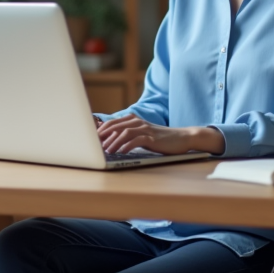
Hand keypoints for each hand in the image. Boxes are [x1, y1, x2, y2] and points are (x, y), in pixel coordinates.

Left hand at [96, 115, 224, 155]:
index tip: (90, 139)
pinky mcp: (153, 138)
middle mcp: (138, 122)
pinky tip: (121, 152)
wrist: (182, 138)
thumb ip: (129, 137)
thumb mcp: (143, 136)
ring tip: (106, 151)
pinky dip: (127, 145)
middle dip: (103, 136)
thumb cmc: (161, 139)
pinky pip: (137, 140)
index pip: (112, 123)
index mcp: (134, 120)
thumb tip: (110, 143)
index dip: (100, 130)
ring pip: (124, 133)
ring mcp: (146, 129)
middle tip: (94, 146)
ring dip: (113, 142)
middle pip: (115, 126)